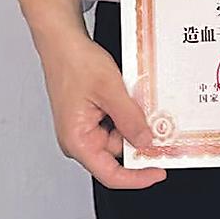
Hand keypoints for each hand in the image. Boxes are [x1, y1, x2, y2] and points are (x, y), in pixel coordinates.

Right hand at [39, 33, 167, 190]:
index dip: (137, 178)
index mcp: (77, 141)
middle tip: (156, 121)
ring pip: (118, 135)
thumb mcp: (110, 89)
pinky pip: (114, 121)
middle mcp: (78, 139)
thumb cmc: (73, 61)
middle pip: (117, 152)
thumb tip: (146, 142)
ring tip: (131, 96)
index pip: (111, 174)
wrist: (62, 40)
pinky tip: (126, 94)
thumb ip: (130, 120)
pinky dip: (125, 111)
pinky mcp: (89, 116)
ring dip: (131, 120)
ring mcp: (83, 128)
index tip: (158, 172)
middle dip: (137, 137)